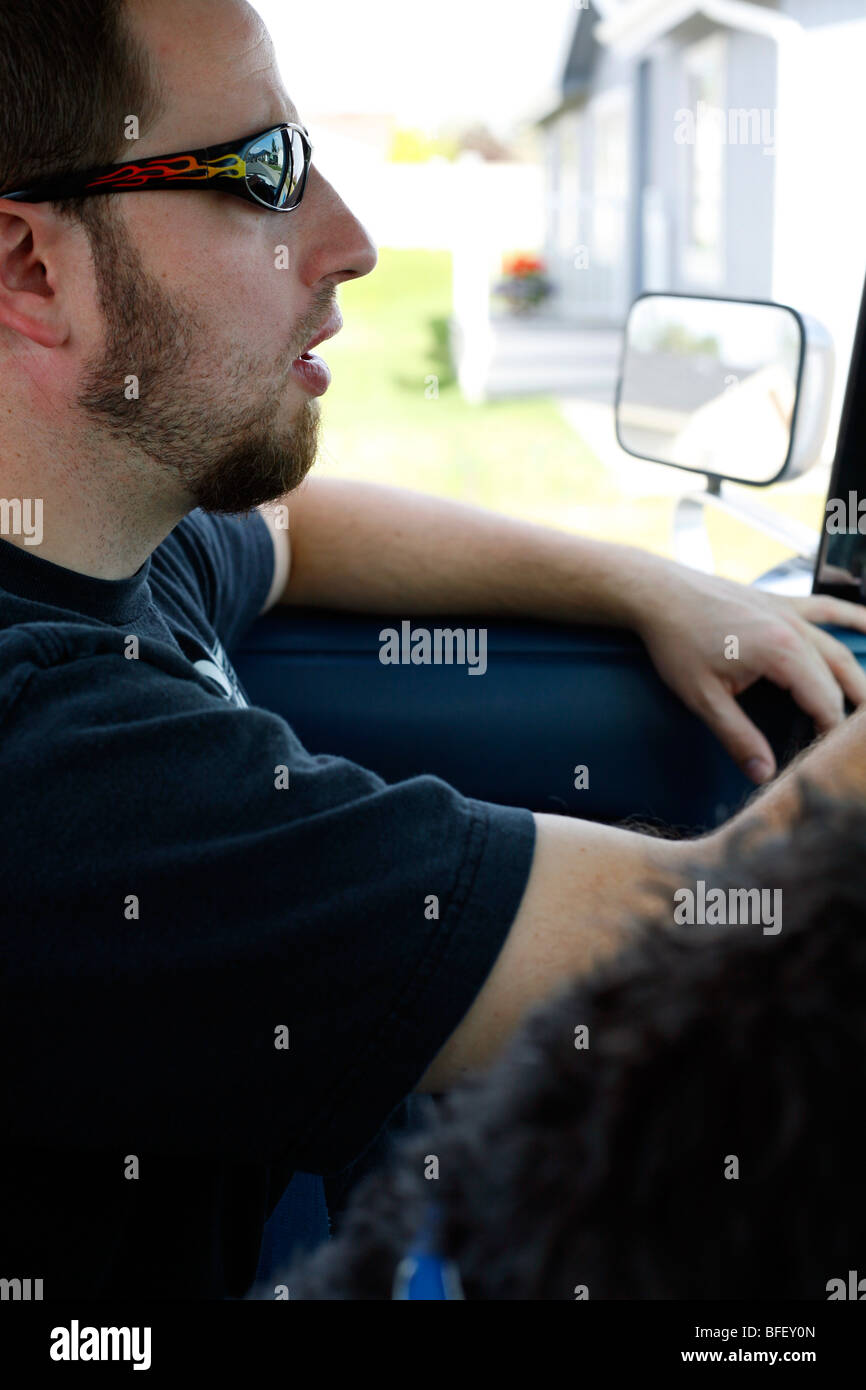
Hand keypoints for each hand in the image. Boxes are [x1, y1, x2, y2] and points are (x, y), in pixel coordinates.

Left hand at [632, 568, 865, 783]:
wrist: (659, 593)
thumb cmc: (676, 642)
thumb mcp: (703, 698)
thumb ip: (738, 737)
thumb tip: (764, 775)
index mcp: (782, 653)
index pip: (826, 702)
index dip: (830, 734)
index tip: (826, 758)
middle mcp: (796, 630)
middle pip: (840, 678)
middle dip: (850, 713)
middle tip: (850, 744)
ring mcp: (790, 613)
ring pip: (839, 649)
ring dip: (859, 678)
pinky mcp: (780, 603)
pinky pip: (827, 609)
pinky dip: (853, 618)